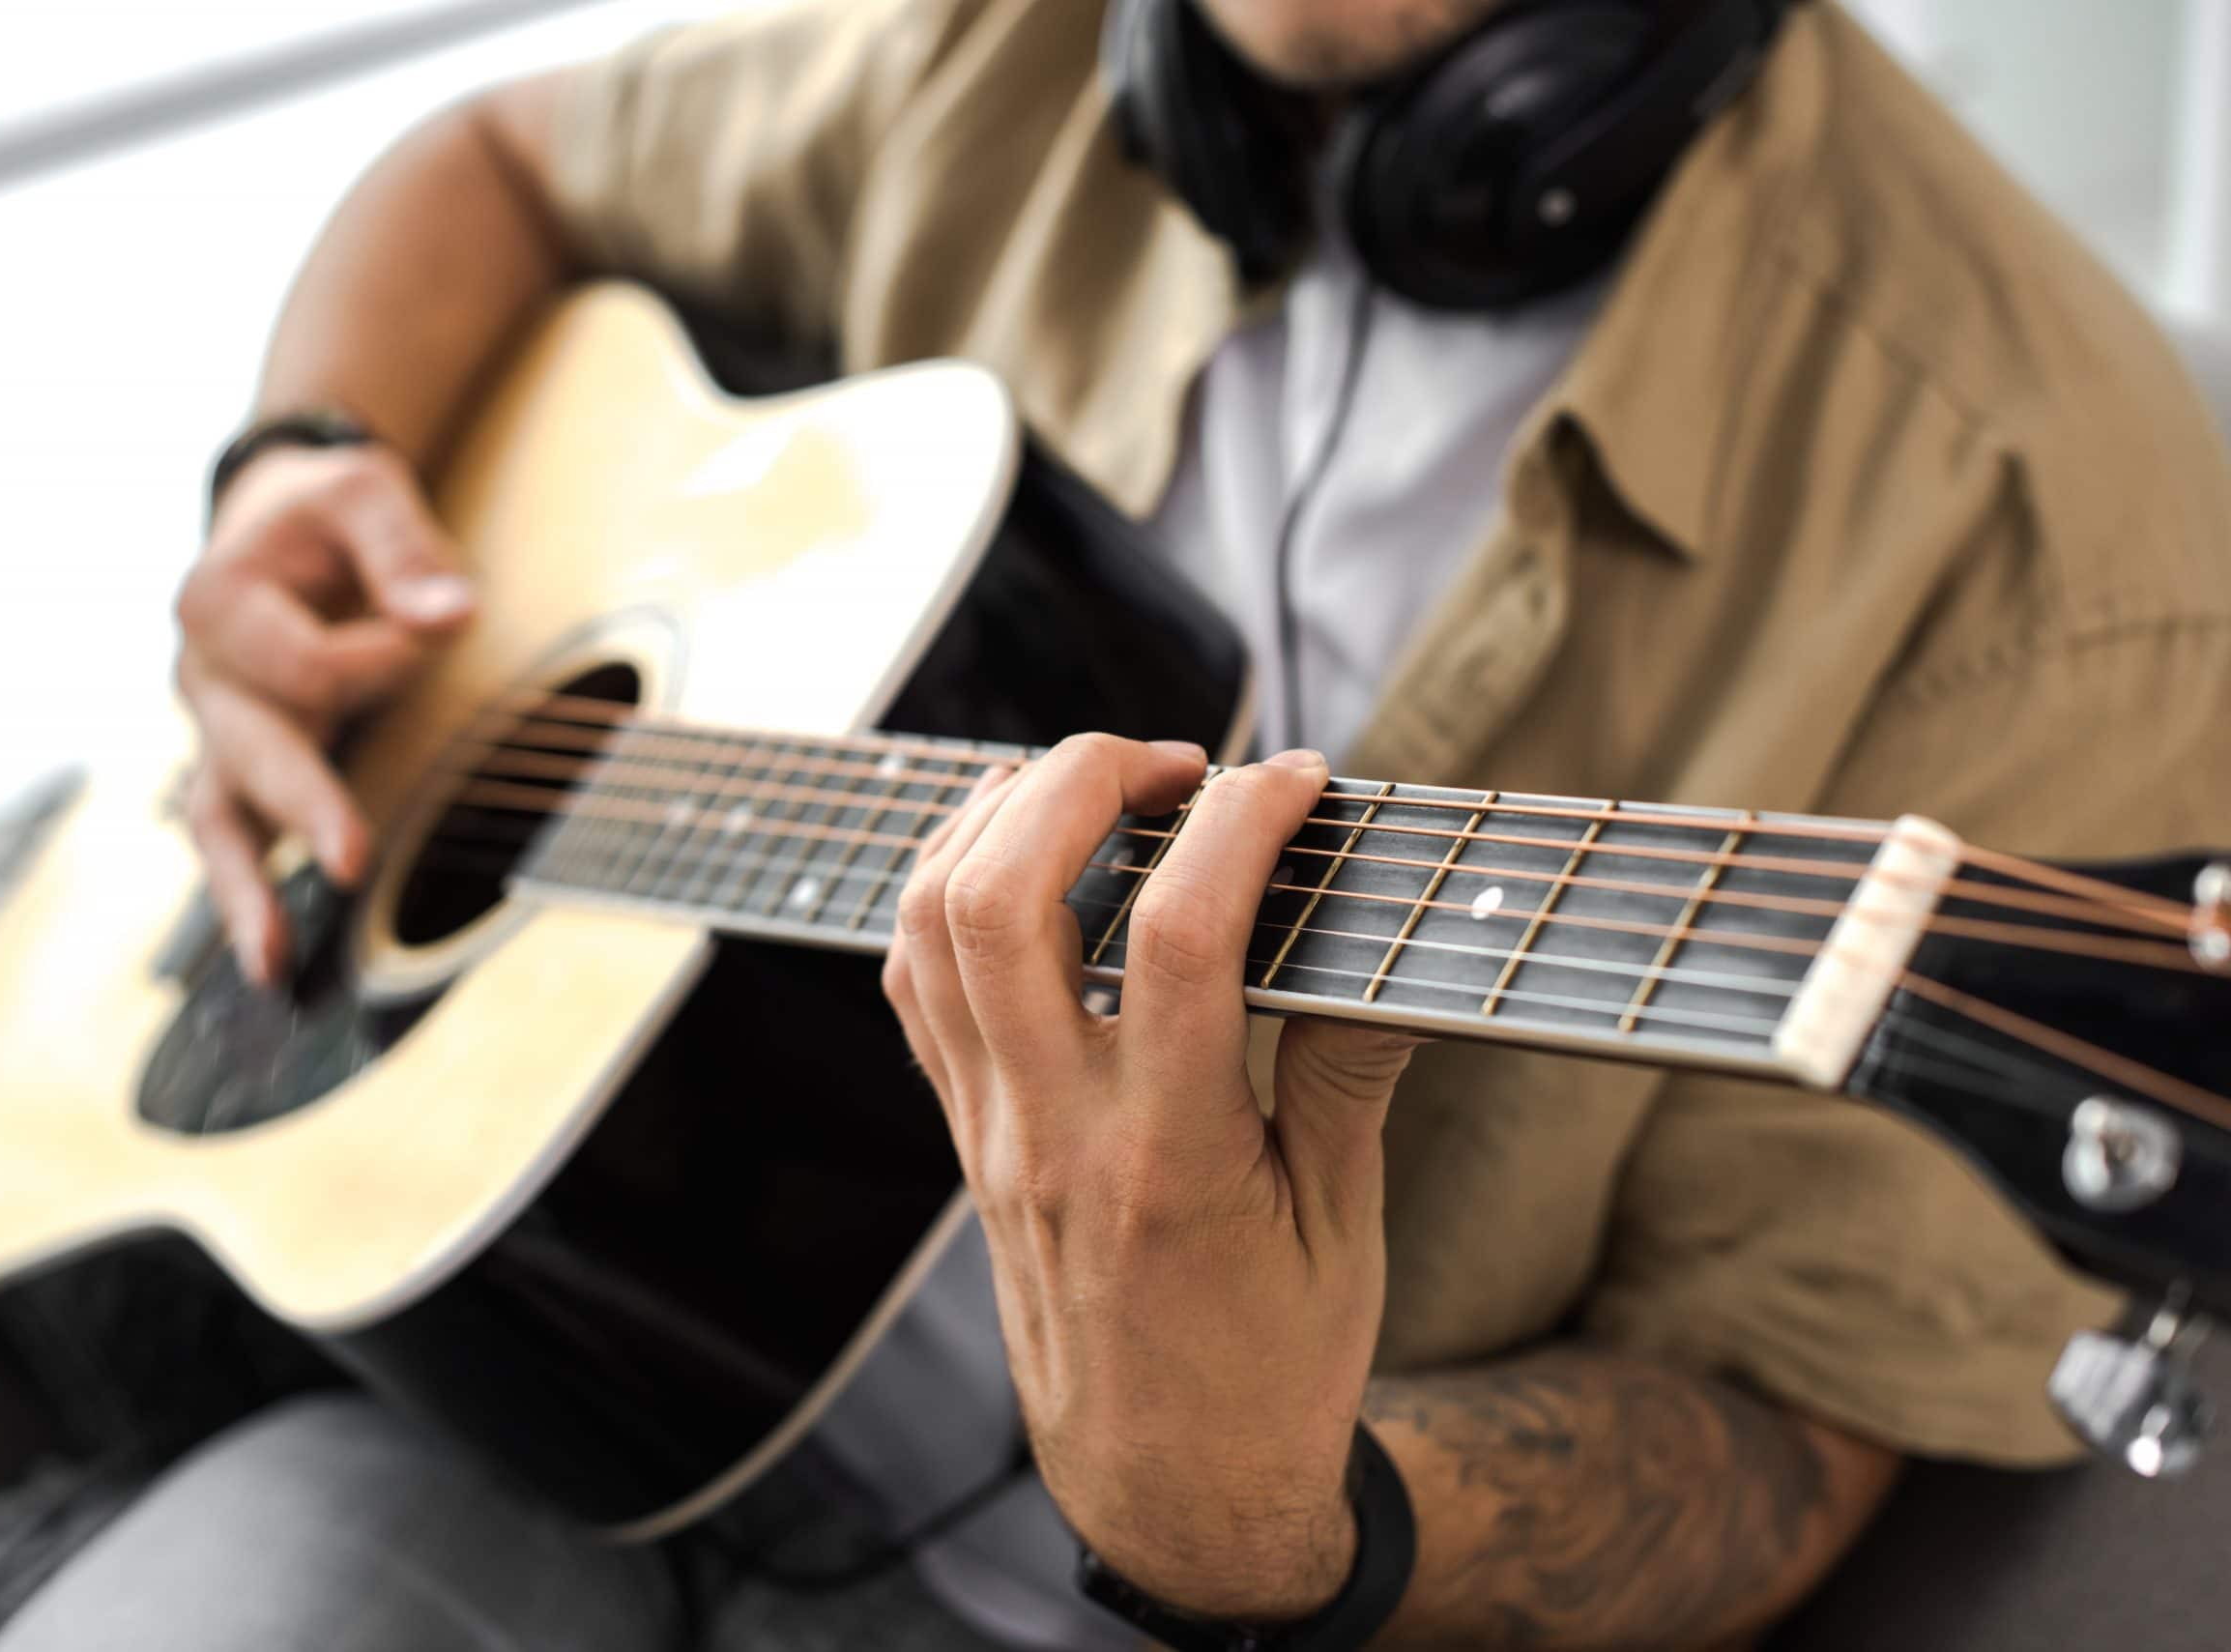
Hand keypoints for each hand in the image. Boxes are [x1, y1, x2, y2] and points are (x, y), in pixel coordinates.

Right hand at [173, 443, 473, 981]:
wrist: (275, 519)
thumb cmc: (326, 512)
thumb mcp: (364, 491)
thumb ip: (403, 549)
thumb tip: (451, 617)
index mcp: (219, 602)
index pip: (310, 666)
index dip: (387, 655)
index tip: (441, 622)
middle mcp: (203, 675)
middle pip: (253, 751)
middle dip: (306, 804)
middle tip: (354, 858)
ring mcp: (215, 729)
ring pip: (220, 816)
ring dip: (247, 889)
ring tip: (274, 962)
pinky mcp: (237, 764)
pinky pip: (231, 835)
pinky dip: (246, 893)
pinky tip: (271, 955)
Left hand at [882, 735, 1421, 1620]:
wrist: (1169, 1487)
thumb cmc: (1270, 1369)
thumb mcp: (1345, 1226)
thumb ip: (1348, 1070)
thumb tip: (1379, 938)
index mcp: (1169, 1161)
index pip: (1180, 940)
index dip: (1242, 823)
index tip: (1301, 782)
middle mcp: (1052, 1135)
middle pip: (996, 901)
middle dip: (1079, 780)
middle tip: (1176, 764)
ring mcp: (988, 1134)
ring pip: (926, 930)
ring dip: (997, 817)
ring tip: (1096, 788)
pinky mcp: (963, 1138)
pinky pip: (913, 986)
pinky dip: (949, 889)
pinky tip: (1024, 860)